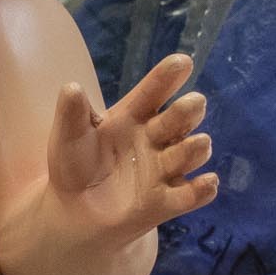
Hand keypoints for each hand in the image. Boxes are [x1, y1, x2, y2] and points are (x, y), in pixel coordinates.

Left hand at [47, 52, 218, 241]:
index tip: (182, 62)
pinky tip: (207, 182)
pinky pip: (192, 195)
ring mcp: (163, 169)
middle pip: (182, 117)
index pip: (154, 91)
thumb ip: (72, 114)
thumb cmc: (74, 165)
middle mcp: (155, 138)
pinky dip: (203, 189)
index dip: (168, 77)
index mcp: (133, 115)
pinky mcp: (166, 202)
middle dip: (190, 110)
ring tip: (196, 144)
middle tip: (192, 105)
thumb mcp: (68, 136)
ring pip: (192, 152)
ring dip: (197, 147)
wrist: (73, 212)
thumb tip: (72, 88)